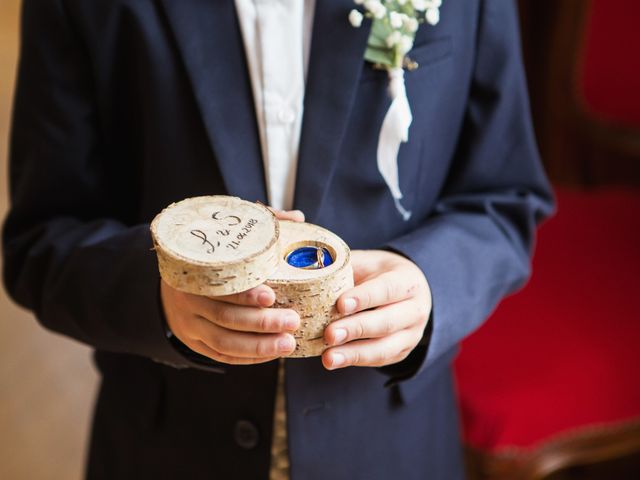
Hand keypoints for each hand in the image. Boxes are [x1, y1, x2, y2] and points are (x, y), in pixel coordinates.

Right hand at [161, 207, 304, 364]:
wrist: (168, 286)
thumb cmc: (209, 259)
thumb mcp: (225, 239)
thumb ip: (260, 226)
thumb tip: (298, 217)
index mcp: (194, 274)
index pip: (218, 288)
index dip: (245, 294)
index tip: (272, 295)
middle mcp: (188, 303)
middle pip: (225, 318)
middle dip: (261, 322)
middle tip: (293, 321)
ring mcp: (190, 327)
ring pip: (224, 343)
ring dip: (259, 346)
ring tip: (289, 343)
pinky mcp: (195, 344)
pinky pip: (222, 357)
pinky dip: (248, 357)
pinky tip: (272, 353)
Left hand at [322, 250, 431, 369]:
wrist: (406, 291)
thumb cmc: (379, 273)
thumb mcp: (367, 262)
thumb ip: (344, 266)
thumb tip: (309, 269)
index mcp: (407, 281)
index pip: (387, 289)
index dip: (364, 297)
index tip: (341, 304)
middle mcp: (415, 310)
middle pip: (387, 322)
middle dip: (356, 329)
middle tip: (329, 334)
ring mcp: (411, 335)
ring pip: (385, 348)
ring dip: (354, 354)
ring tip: (328, 357)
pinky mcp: (401, 352)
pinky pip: (379, 360)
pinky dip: (355, 361)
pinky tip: (335, 360)